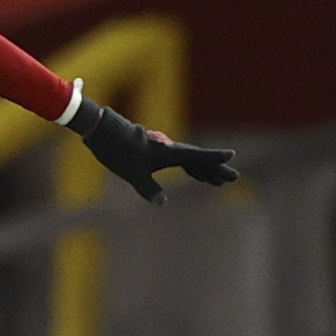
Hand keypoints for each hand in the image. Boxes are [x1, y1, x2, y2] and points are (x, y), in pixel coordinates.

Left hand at [69, 99, 237, 204]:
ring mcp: (163, 149)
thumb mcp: (133, 174)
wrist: (103, 133)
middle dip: (214, 169)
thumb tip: (163, 203)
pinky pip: (180, 160)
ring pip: (190, 160)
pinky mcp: (156, 151)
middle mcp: (170, 149)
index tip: (231, 155)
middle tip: (232, 178)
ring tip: (217, 181)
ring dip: (204, 170)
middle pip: (197, 159)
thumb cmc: (118, 152)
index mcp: (169, 153)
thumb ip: (149, 189)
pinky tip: (196, 175)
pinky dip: (191, 167)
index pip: (196, 156)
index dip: (213, 158)